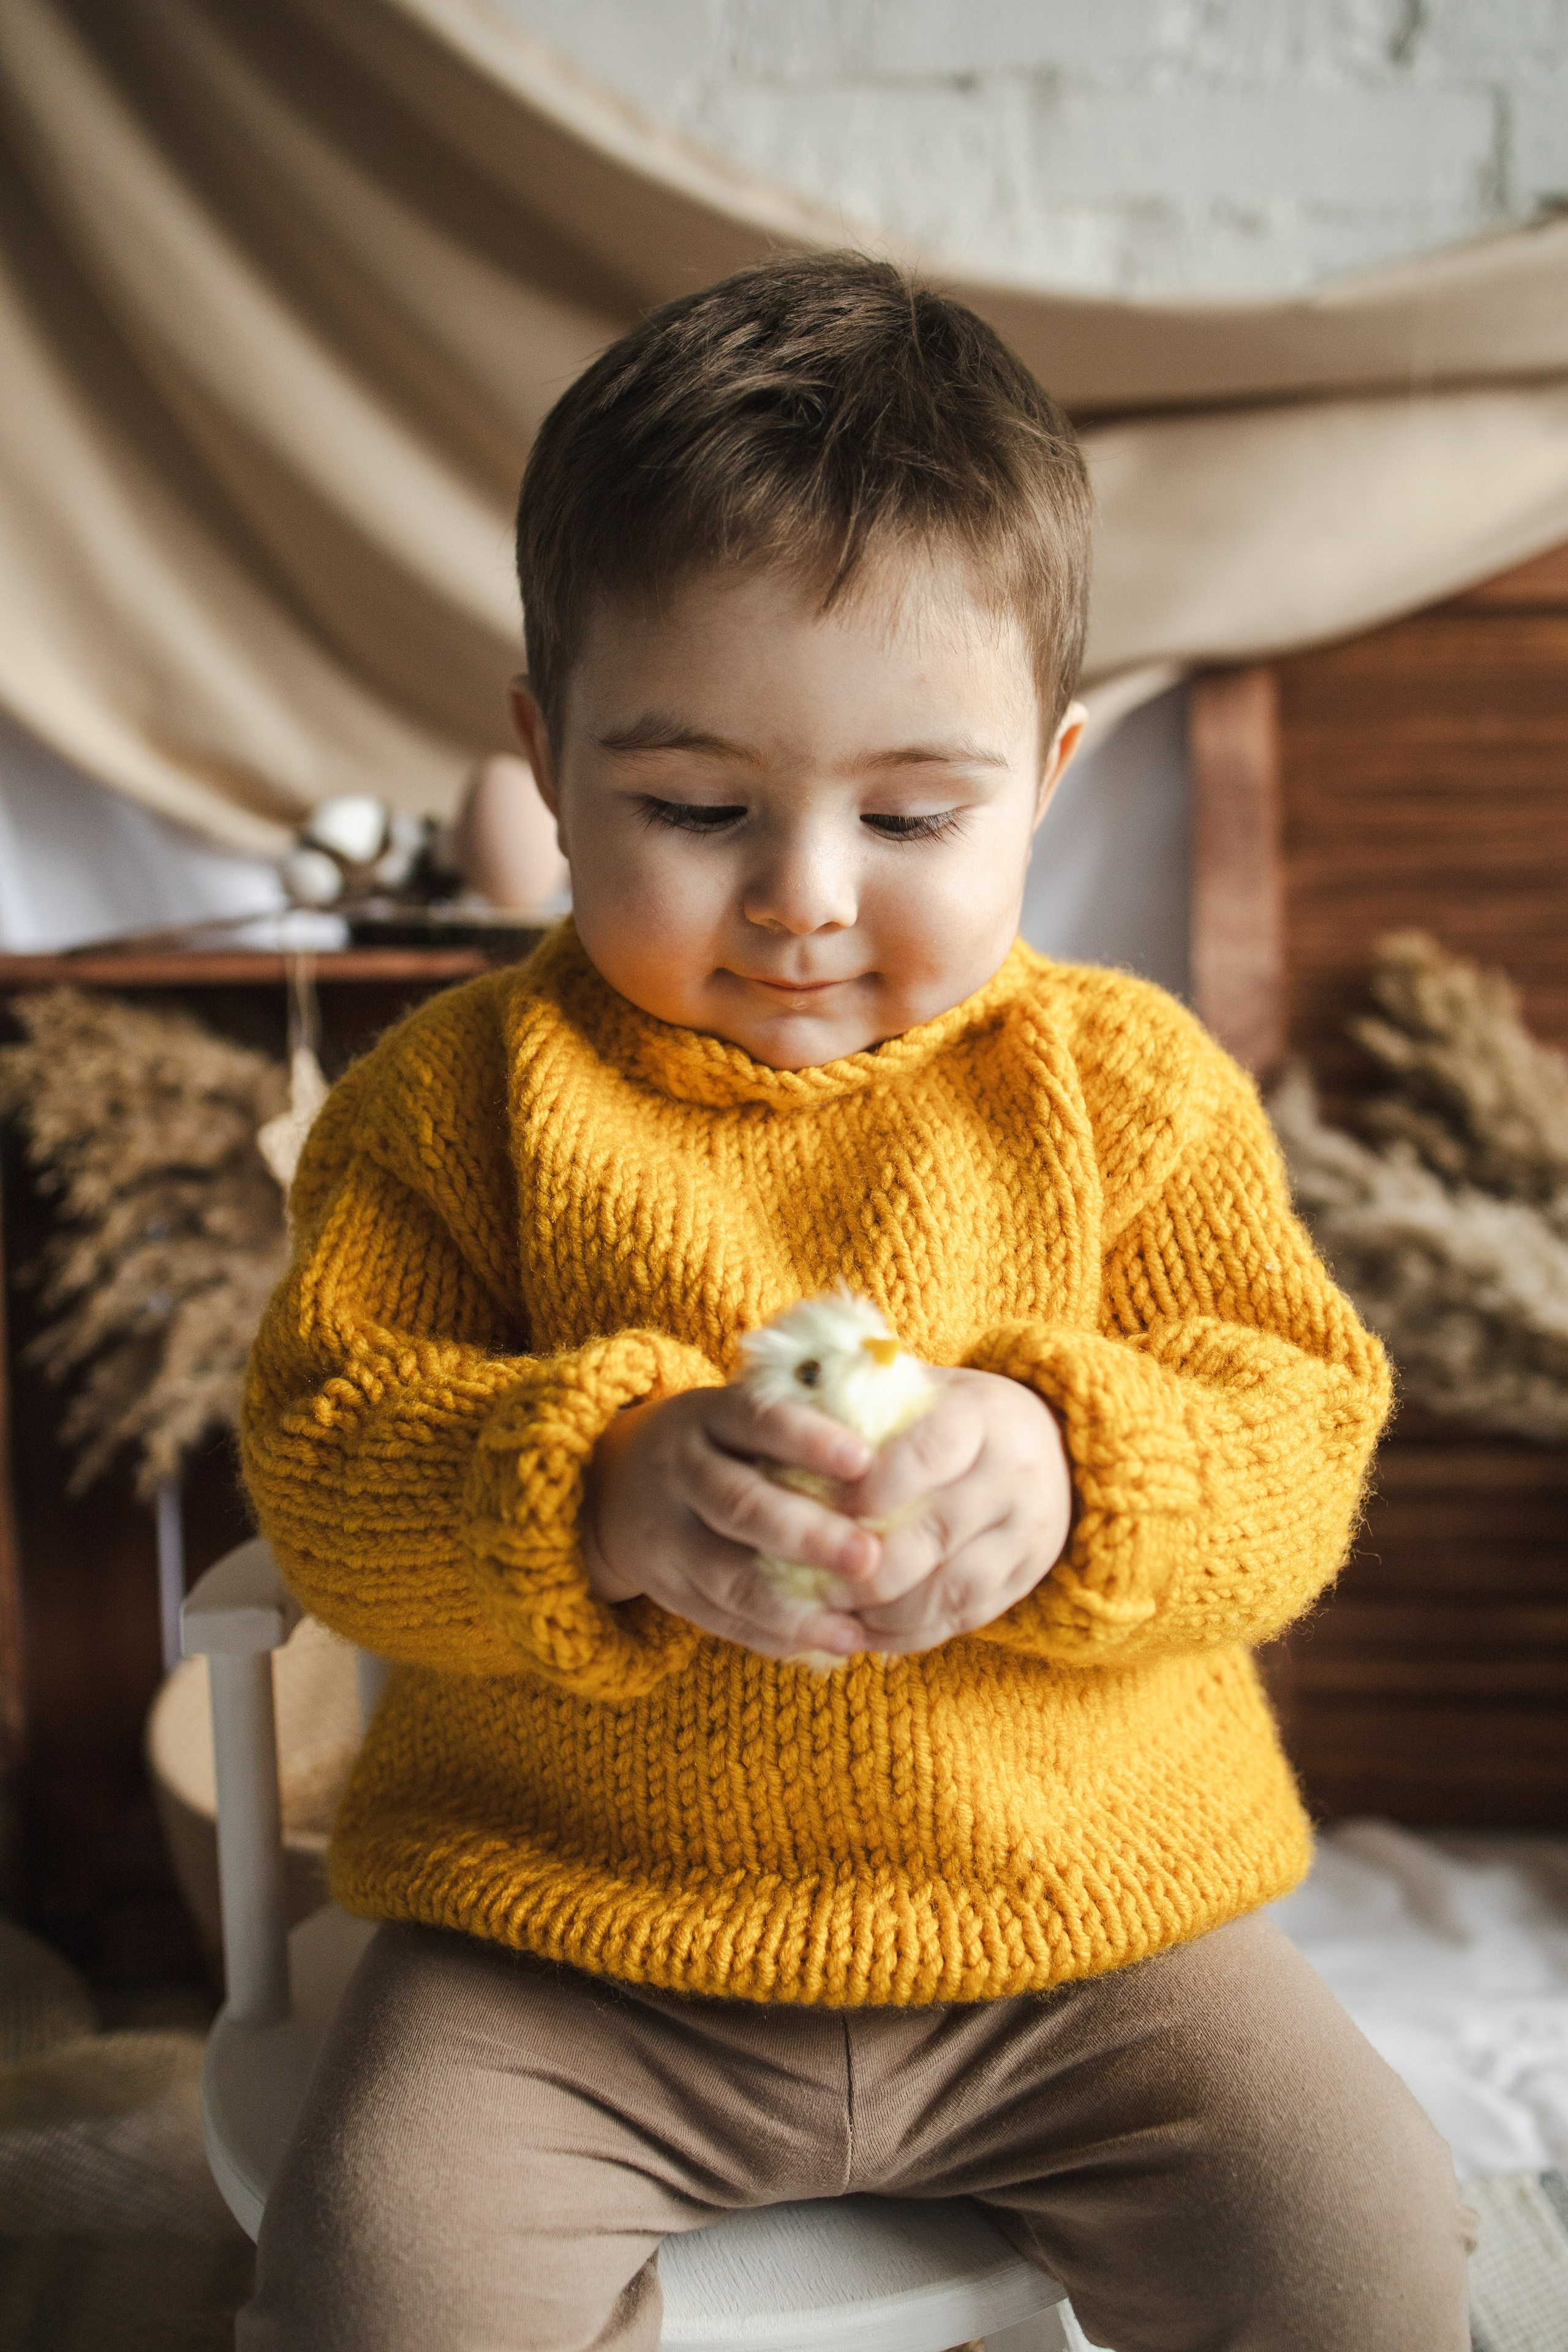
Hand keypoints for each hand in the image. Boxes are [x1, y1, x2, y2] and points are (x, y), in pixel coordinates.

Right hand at [584, 1385, 879, 1660]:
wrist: (611, 1483)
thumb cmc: (716, 1443)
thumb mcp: (736, 1412)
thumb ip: (801, 1415)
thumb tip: (896, 1436)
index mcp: (707, 1417)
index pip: (756, 1419)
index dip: (808, 1440)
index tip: (865, 1461)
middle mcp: (681, 1472)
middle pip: (741, 1506)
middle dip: (809, 1537)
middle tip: (870, 1558)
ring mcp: (667, 1536)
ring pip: (728, 1577)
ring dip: (794, 1609)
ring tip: (855, 1630)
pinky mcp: (667, 1589)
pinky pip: (721, 1619)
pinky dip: (775, 1637)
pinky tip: (827, 1646)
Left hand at [838, 1368, 1070, 1653]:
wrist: (1044, 1447)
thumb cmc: (951, 1418)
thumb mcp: (919, 1392)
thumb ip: (864, 1399)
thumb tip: (793, 1405)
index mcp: (983, 1417)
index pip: (928, 1451)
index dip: (875, 1486)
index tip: (830, 1509)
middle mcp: (1015, 1475)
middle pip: (937, 1532)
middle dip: (867, 1564)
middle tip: (811, 1577)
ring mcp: (1026, 1535)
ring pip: (950, 1588)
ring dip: (884, 1610)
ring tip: (831, 1612)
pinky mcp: (1024, 1581)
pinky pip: (961, 1619)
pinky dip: (906, 1635)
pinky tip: (861, 1633)